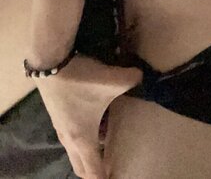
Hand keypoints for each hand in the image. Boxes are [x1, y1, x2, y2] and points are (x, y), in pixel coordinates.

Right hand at [33, 52, 142, 178]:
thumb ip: (134, 79)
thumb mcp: (114, 80)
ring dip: (89, 153)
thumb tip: (142, 77)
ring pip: (75, 151)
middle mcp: (69, 139)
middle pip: (81, 167)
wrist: (50, 61)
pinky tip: (95, 120)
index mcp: (83, 140)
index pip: (94, 172)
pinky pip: (71, 137)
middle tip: (111, 168)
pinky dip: (83, 138)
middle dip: (95, 173)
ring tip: (106, 144)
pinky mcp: (57, 115)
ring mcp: (60, 127)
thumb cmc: (81, 79)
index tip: (117, 178)